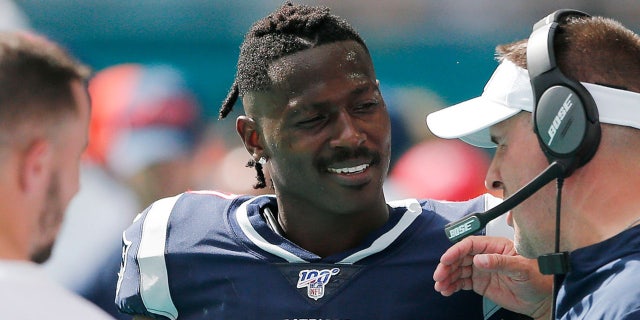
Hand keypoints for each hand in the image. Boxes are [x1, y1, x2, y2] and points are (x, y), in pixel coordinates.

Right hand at [433, 236, 552, 319]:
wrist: (541, 299)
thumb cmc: (538, 278)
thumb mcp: (521, 268)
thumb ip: (500, 262)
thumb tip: (479, 259)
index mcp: (495, 246)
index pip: (470, 245)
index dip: (455, 251)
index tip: (446, 260)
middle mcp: (485, 256)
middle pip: (460, 257)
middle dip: (447, 266)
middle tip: (439, 276)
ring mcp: (481, 269)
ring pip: (458, 270)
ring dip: (447, 276)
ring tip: (440, 285)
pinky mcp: (479, 282)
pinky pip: (461, 281)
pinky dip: (452, 285)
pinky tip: (446, 290)